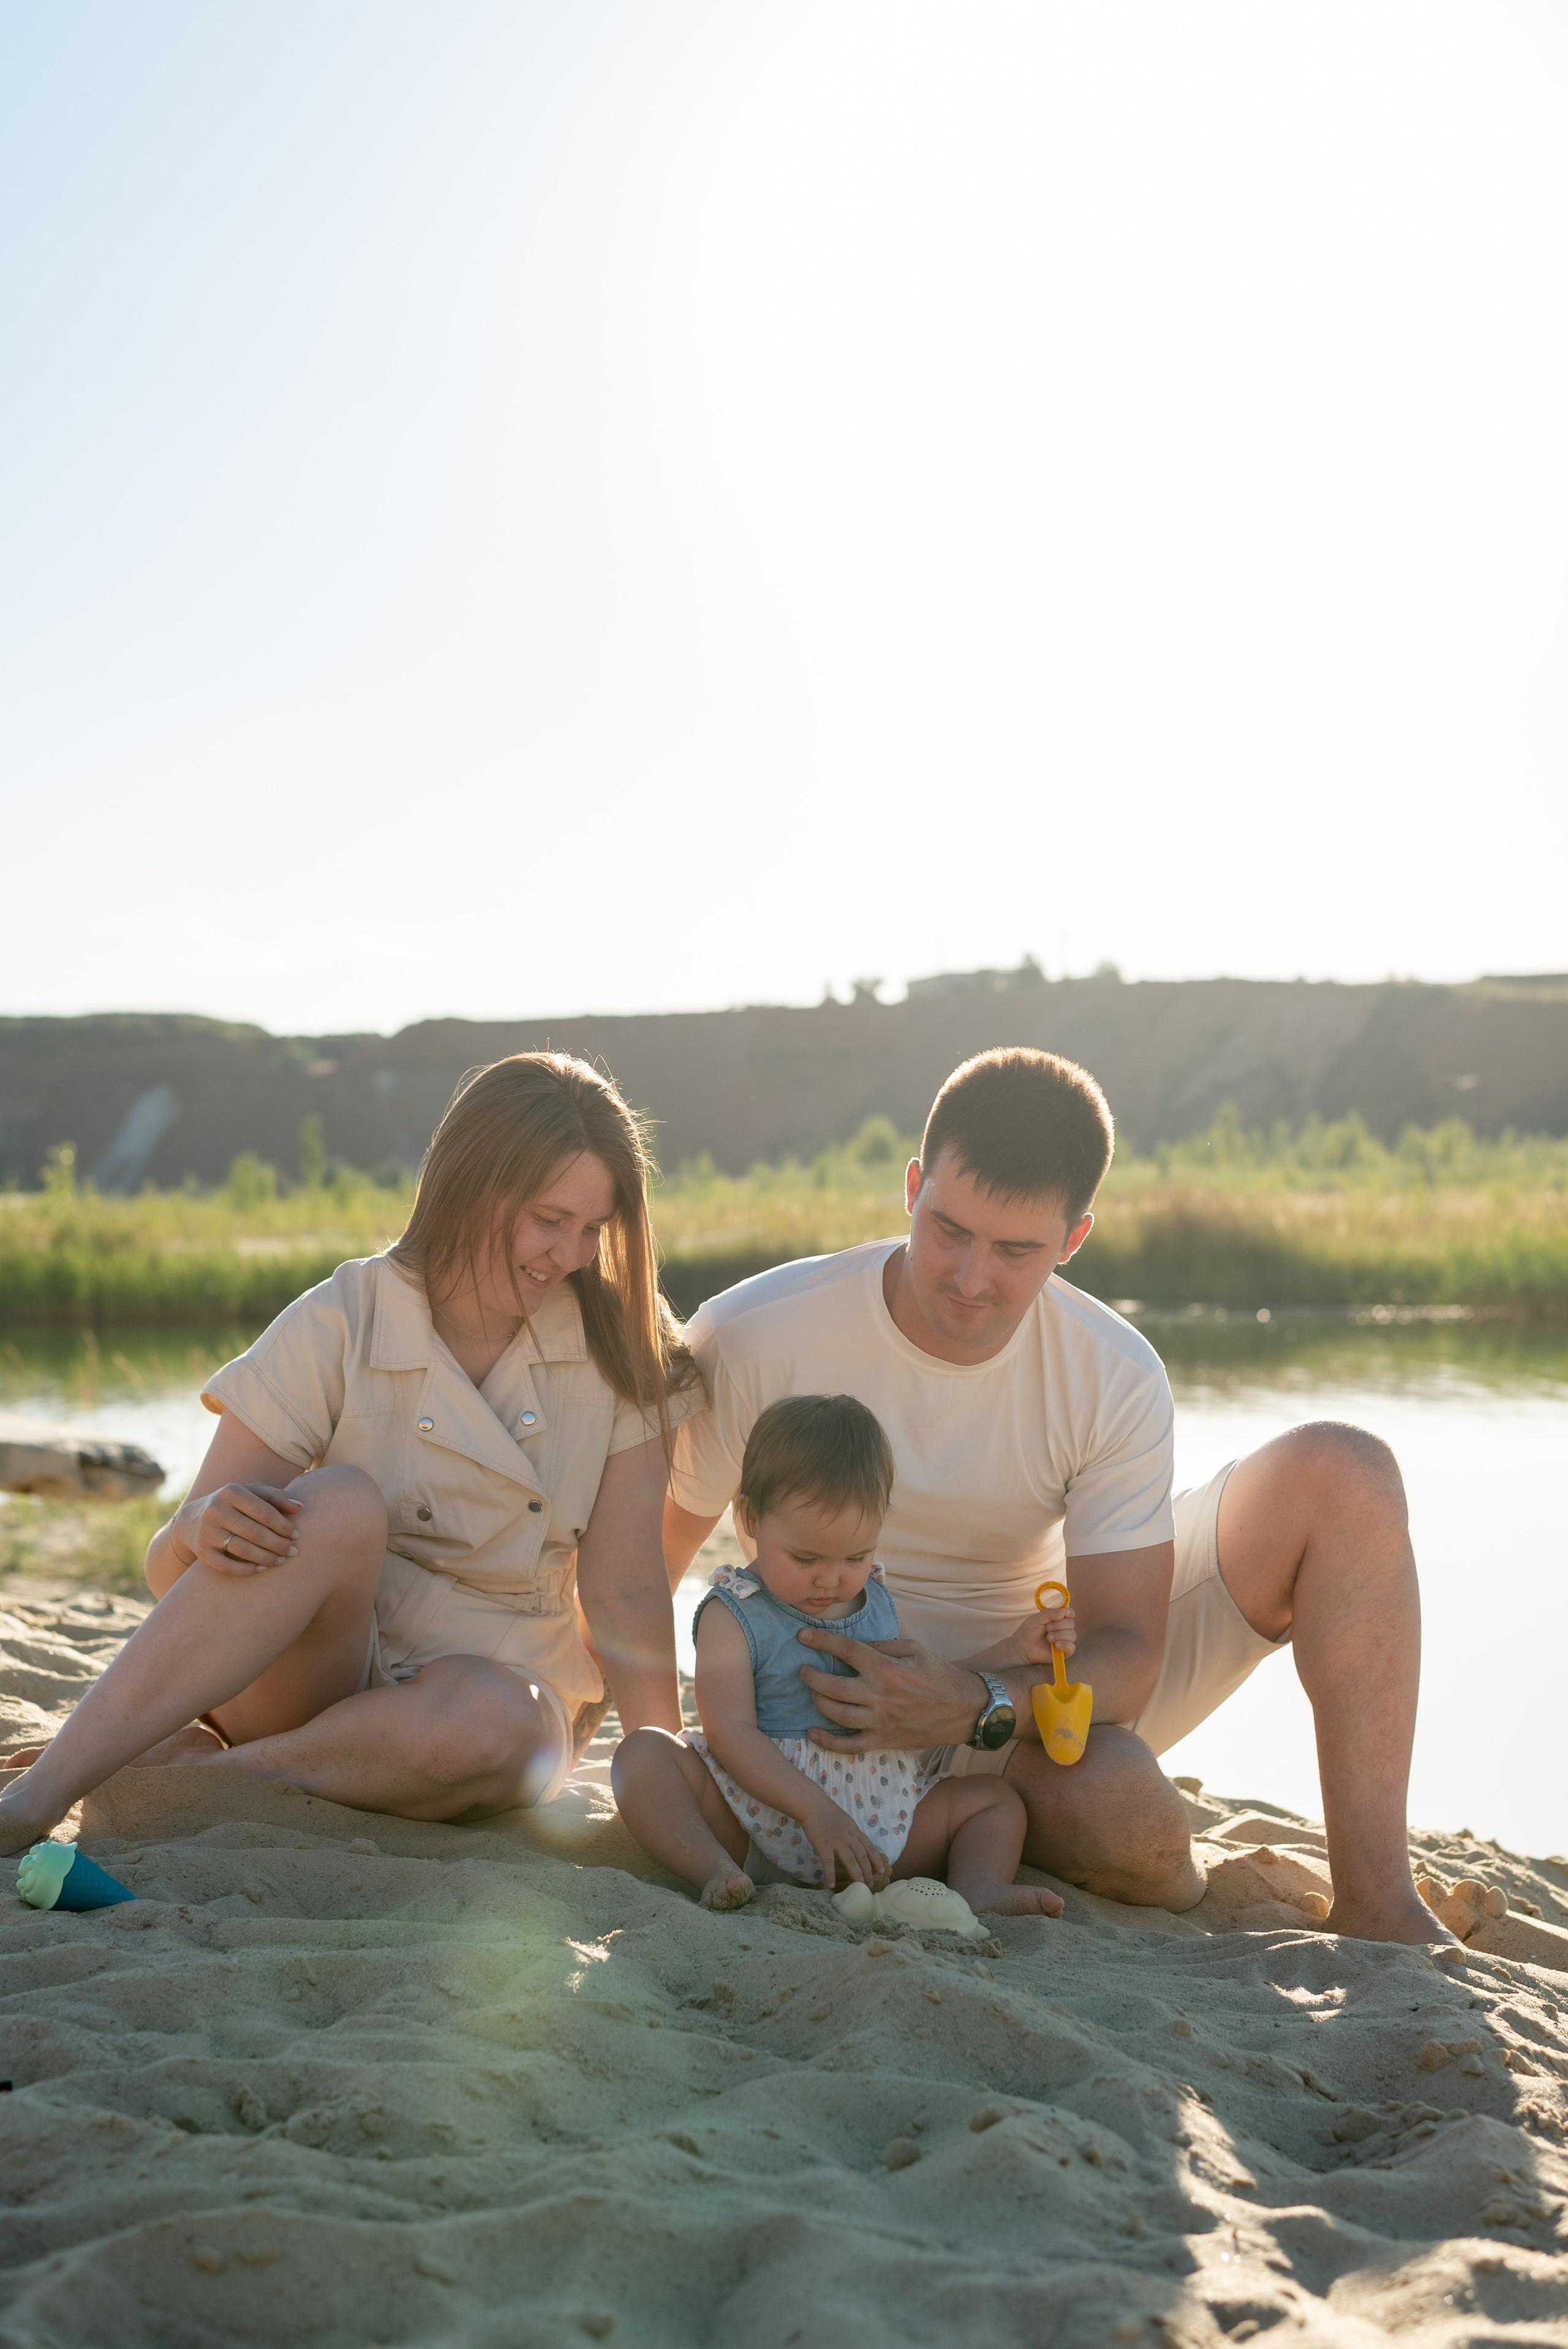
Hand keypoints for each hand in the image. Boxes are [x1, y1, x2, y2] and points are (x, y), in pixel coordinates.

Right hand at [173, 1483, 301, 1575]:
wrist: (192, 1519)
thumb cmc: (234, 1504)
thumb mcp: (252, 1493)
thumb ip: (276, 1497)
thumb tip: (299, 1507)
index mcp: (231, 1492)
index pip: (264, 1512)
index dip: (283, 1525)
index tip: (296, 1535)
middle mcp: (216, 1510)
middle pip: (254, 1532)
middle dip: (278, 1544)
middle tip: (293, 1552)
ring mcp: (207, 1531)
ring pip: (242, 1550)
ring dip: (266, 1558)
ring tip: (281, 1561)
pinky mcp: (201, 1551)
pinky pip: (226, 1566)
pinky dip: (247, 1570)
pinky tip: (262, 1569)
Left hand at [797, 1629, 984, 1753]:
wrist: (964, 1710)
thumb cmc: (940, 1675)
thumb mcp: (915, 1649)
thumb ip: (883, 1644)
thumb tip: (856, 1646)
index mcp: (886, 1668)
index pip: (846, 1650)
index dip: (821, 1641)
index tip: (803, 1636)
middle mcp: (879, 1694)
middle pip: (833, 1686)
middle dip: (811, 1676)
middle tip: (803, 1670)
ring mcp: (880, 1720)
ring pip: (837, 1714)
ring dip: (818, 1702)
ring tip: (813, 1692)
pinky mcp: (883, 1740)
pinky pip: (850, 1745)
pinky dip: (828, 1742)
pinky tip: (812, 1733)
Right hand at [800, 1795, 890, 1891]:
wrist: (814, 1806)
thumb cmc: (830, 1814)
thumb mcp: (847, 1822)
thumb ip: (853, 1835)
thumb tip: (859, 1847)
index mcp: (855, 1832)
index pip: (869, 1848)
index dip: (876, 1860)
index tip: (881, 1871)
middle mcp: (849, 1838)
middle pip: (862, 1857)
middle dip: (867, 1872)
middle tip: (870, 1885)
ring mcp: (836, 1842)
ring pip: (850, 1860)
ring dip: (856, 1875)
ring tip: (859, 1886)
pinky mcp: (823, 1845)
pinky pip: (828, 1862)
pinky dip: (830, 1874)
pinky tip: (831, 1885)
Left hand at [1007, 1605, 1076, 1669]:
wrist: (1023, 1647)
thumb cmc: (1029, 1632)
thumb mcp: (1037, 1619)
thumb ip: (1050, 1613)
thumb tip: (1064, 1612)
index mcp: (1057, 1619)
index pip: (1070, 1613)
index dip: (1069, 1612)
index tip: (1065, 1613)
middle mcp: (1063, 1629)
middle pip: (1071, 1623)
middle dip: (1059, 1625)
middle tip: (1047, 1628)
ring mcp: (1065, 1640)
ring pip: (1072, 1635)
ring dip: (1060, 1635)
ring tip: (1048, 1638)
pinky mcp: (1065, 1652)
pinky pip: (1072, 1647)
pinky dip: (1065, 1644)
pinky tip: (1056, 1645)